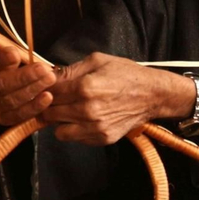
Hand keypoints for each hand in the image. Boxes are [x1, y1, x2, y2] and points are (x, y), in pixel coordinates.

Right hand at [0, 47, 56, 126]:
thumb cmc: (0, 69)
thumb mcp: (0, 59)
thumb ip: (10, 57)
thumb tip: (20, 57)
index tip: (15, 54)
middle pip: (0, 84)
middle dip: (24, 77)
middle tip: (43, 69)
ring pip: (10, 101)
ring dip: (33, 90)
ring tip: (49, 79)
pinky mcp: (0, 119)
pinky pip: (17, 115)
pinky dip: (34, 107)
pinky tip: (47, 97)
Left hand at [42, 52, 196, 144]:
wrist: (153, 95)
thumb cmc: (126, 74)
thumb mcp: (97, 60)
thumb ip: (71, 69)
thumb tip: (48, 76)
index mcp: (84, 87)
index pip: (48, 92)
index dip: (45, 89)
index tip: (48, 88)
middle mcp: (87, 110)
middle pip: (50, 113)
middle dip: (50, 106)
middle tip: (58, 100)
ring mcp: (95, 127)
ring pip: (58, 130)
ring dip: (60, 121)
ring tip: (70, 111)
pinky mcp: (102, 138)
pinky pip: (75, 138)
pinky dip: (75, 130)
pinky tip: (85, 119)